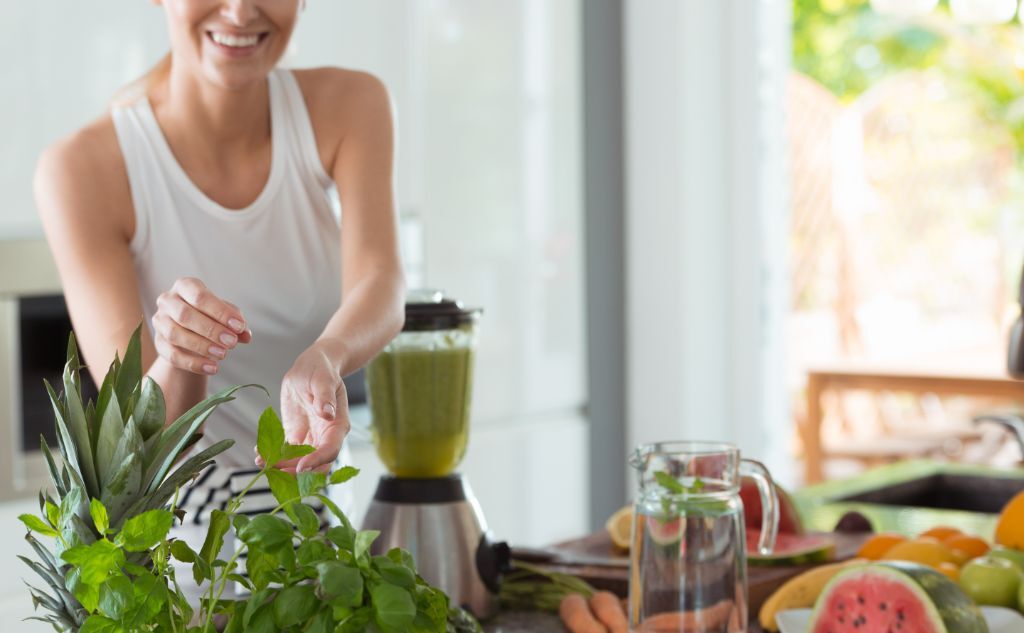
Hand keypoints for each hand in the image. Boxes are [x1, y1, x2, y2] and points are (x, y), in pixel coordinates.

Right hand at [152, 277, 251, 374]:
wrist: (191, 334)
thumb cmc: (211, 317)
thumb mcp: (226, 316)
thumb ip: (237, 323)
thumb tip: (246, 335)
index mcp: (185, 286)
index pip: (200, 296)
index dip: (220, 312)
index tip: (238, 326)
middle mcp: (168, 300)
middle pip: (185, 315)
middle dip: (211, 330)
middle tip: (232, 342)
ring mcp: (160, 321)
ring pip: (175, 334)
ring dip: (201, 346)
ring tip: (223, 354)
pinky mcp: (158, 343)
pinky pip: (172, 355)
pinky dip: (194, 363)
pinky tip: (212, 368)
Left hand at [270, 341, 350, 472]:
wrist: (312, 367)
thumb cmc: (321, 370)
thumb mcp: (323, 380)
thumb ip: (325, 396)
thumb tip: (328, 412)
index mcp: (337, 426)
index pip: (330, 450)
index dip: (317, 461)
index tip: (301, 466)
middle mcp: (326, 437)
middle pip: (316, 464)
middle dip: (296, 471)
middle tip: (274, 470)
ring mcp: (311, 438)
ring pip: (299, 462)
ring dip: (282, 466)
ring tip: (261, 461)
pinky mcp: (297, 436)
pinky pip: (287, 452)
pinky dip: (275, 455)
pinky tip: (259, 452)